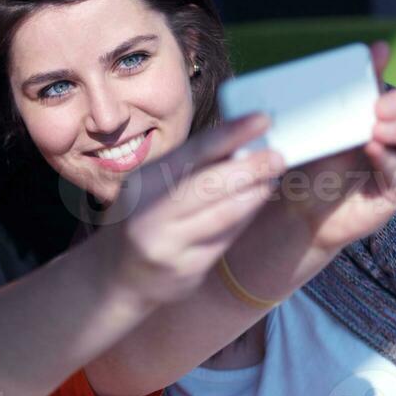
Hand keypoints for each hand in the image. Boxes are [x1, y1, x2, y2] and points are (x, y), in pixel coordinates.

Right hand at [103, 113, 285, 306]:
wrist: (117, 276)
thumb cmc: (143, 220)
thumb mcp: (152, 188)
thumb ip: (190, 169)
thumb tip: (240, 142)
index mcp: (143, 183)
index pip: (193, 151)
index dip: (231, 133)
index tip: (262, 120)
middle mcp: (150, 213)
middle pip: (210, 184)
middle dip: (251, 167)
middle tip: (279, 155)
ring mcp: (167, 244)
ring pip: (223, 214)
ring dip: (254, 194)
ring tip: (273, 177)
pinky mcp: (185, 269)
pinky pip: (224, 240)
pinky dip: (244, 219)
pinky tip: (254, 205)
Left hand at [277, 42, 395, 252]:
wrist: (299, 209)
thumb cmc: (314, 163)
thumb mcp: (326, 123)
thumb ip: (348, 90)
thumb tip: (377, 47)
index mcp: (385, 119)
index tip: (382, 82)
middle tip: (378, 109)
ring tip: (376, 129)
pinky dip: (387, 158)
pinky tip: (372, 149)